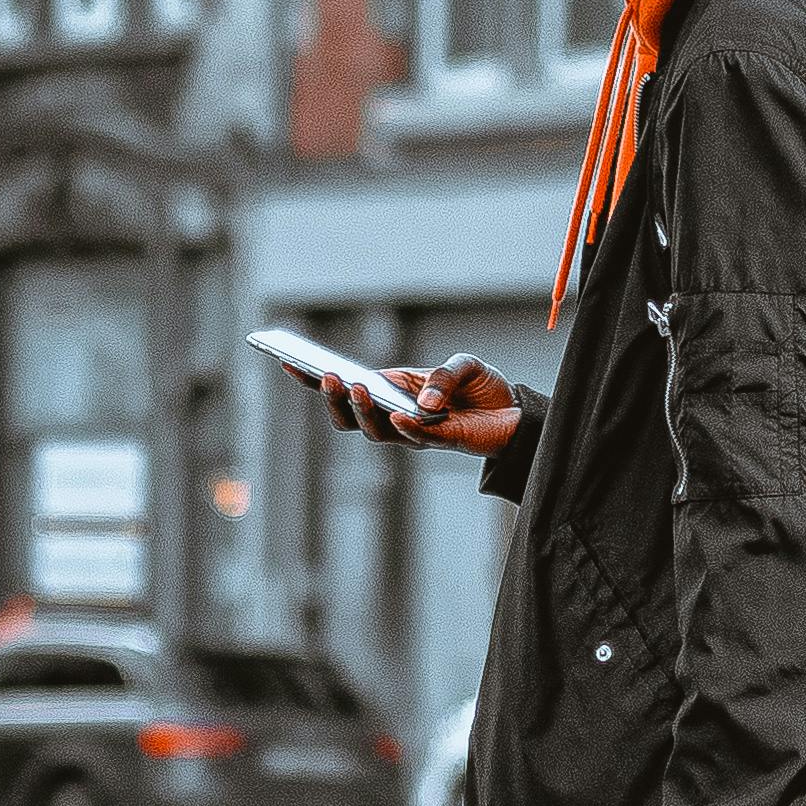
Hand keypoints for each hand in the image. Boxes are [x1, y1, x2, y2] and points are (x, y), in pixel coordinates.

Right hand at [327, 351, 520, 454]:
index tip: (289, 362)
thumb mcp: (464, 365)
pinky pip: (416, 438)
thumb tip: (422, 400)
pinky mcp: (440, 443)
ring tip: (356, 387)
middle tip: (328, 377)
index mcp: (392, 392)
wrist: (517, 413)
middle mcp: (395, 416)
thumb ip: (443, 375)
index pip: (347, 390)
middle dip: (334, 399)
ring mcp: (414, 434)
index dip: (316, 380)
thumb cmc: (483, 387)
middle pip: (350, 419)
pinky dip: (405, 427)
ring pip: (376, 432)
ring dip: (363, 411)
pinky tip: (400, 415)